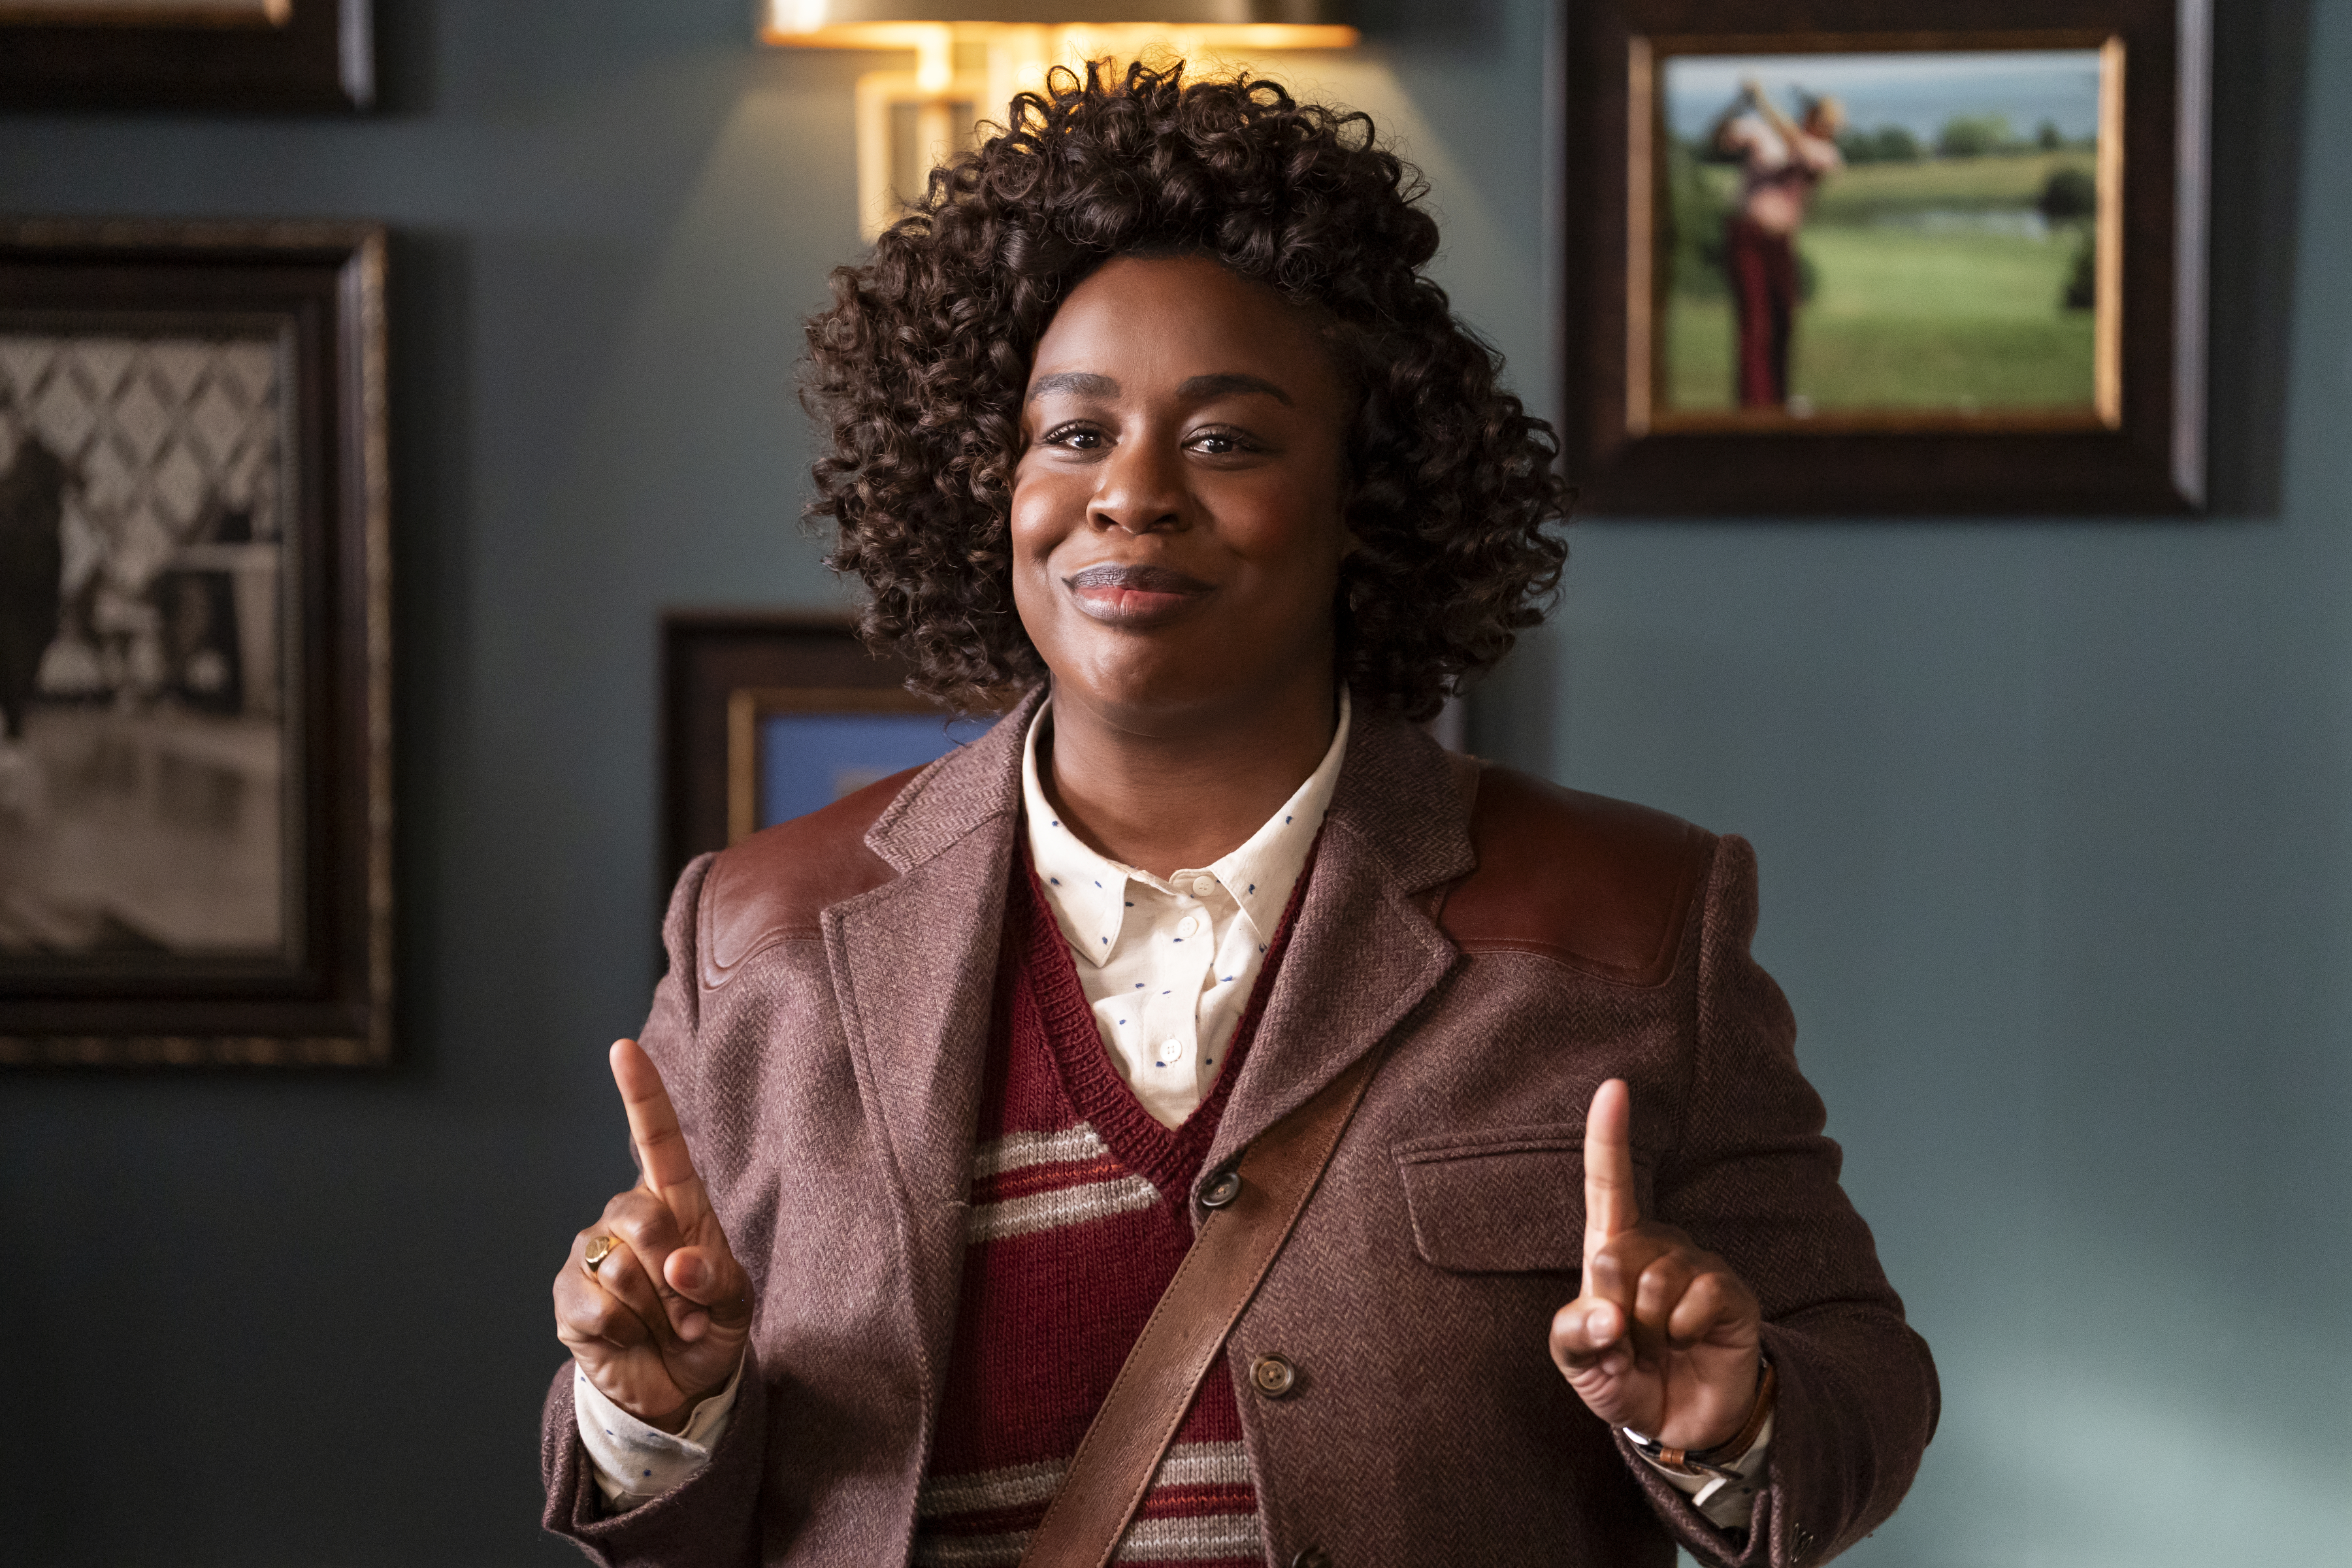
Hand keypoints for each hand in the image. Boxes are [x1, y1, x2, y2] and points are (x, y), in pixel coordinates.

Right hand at [553, 1039, 753, 1431]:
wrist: (678, 1387)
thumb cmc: (710, 1326)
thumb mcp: (736, 1303)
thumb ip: (717, 1280)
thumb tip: (679, 1266)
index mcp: (674, 1201)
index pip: (655, 1138)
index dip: (641, 1093)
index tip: (623, 1048)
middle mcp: (626, 1217)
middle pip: (642, 1215)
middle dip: (675, 1270)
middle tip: (690, 1309)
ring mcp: (591, 1255)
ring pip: (623, 1270)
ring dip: (657, 1312)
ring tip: (665, 1327)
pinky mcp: (568, 1298)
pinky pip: (598, 1308)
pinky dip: (629, 1333)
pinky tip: (633, 1340)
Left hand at [1549, 1079, 1761, 1449]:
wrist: (1681, 1422)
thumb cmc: (1623, 1377)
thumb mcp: (1580, 1366)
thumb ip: (1574, 1340)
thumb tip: (1607, 1318)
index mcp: (1613, 1247)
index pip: (1607, 1183)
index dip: (1609, 1135)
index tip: (1614, 1085)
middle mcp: (1657, 1244)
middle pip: (1615, 1255)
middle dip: (1612, 1311)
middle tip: (1628, 1341)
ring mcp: (1697, 1265)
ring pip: (1655, 1282)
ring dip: (1648, 1329)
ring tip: (1659, 1345)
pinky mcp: (1730, 1293)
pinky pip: (1699, 1298)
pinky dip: (1684, 1330)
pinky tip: (1688, 1342)